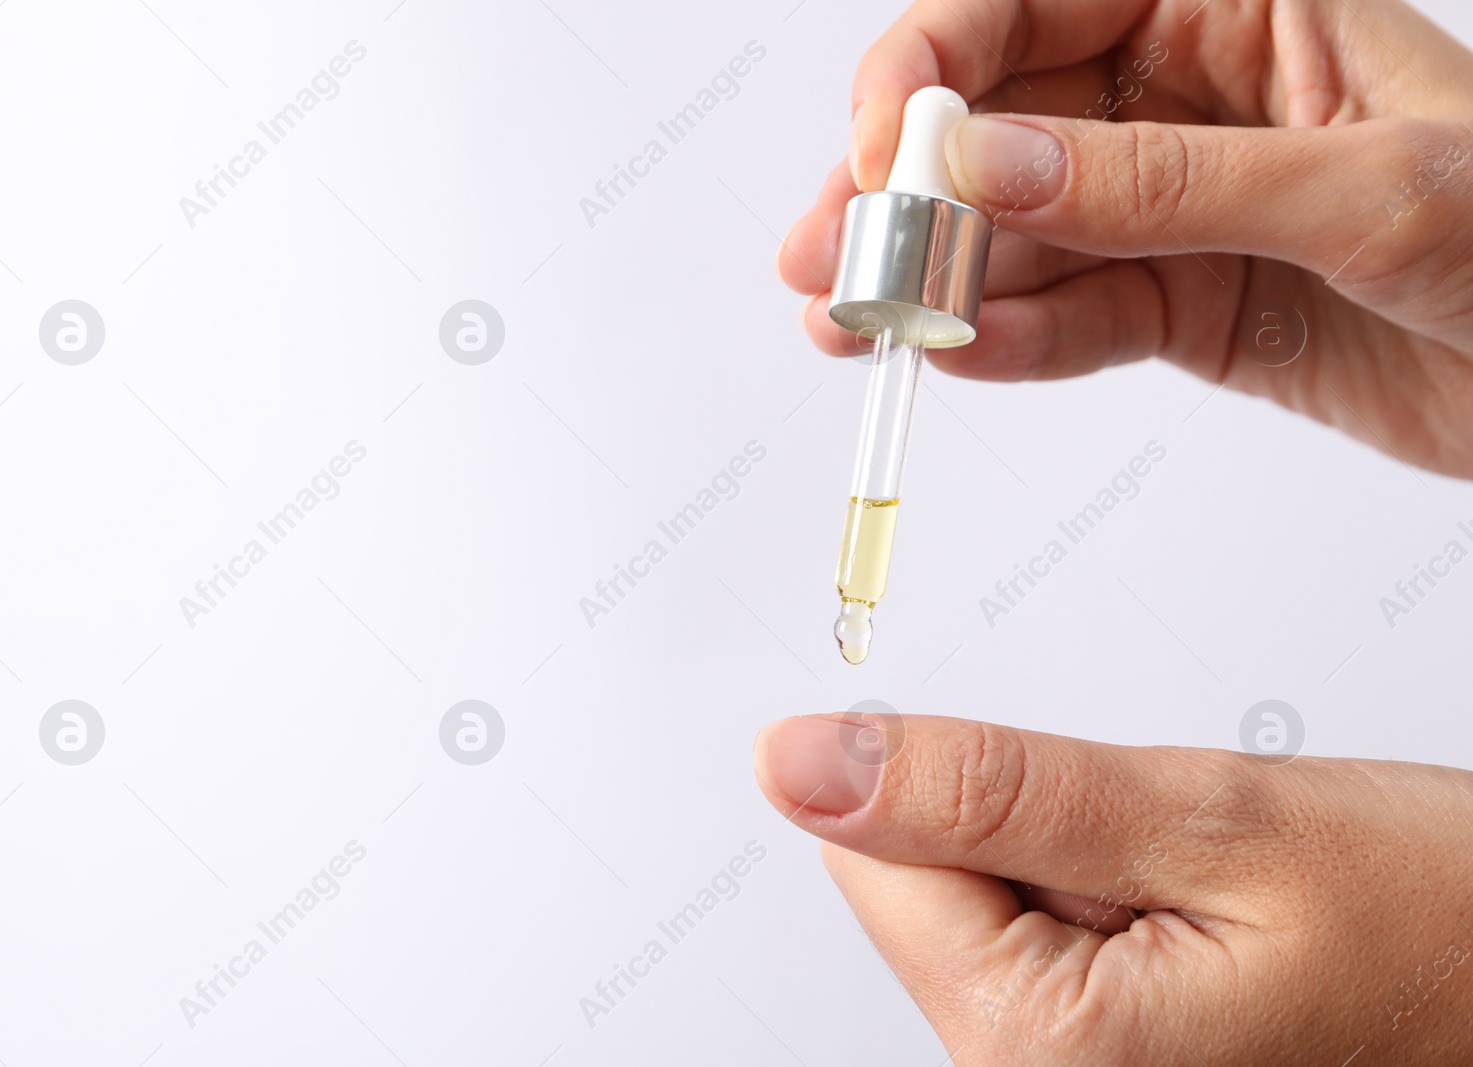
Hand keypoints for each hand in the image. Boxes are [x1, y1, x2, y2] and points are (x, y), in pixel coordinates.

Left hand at [753, 712, 1472, 1064]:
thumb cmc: (1432, 923)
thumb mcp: (1203, 821)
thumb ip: (983, 792)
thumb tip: (797, 762)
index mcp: (1035, 1050)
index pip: (872, 855)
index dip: (975, 789)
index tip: (1076, 796)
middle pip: (923, 886)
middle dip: (1034, 833)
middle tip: (1174, 856)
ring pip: (983, 900)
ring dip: (1075, 861)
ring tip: (1207, 894)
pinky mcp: (1097, 1056)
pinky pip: (1040, 932)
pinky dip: (1103, 893)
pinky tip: (1200, 918)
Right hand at [780, 0, 1472, 475]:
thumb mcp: (1366, 190)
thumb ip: (1168, 183)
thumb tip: (994, 168)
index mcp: (1241, 10)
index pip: (1038, 6)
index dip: (939, 64)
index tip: (883, 142)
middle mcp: (1194, 99)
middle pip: (1005, 127)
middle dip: (909, 191)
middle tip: (832, 258)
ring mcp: (1181, 210)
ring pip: (1023, 233)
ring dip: (935, 281)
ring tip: (856, 329)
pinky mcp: (1187, 306)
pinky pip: (1076, 318)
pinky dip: (1014, 345)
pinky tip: (958, 361)